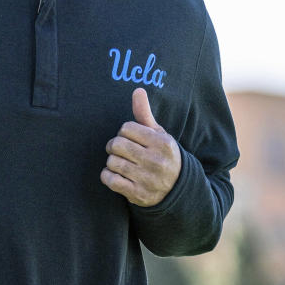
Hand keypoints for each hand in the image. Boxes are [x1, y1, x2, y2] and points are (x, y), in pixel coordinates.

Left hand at [100, 88, 180, 206]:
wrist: (176, 188)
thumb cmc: (162, 154)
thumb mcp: (158, 133)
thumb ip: (144, 113)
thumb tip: (137, 90)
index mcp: (162, 143)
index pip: (126, 128)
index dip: (124, 132)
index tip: (129, 137)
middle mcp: (156, 161)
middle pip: (117, 144)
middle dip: (114, 145)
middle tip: (118, 149)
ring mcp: (147, 179)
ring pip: (112, 162)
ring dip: (112, 161)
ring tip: (120, 162)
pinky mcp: (138, 194)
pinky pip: (111, 180)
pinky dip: (107, 176)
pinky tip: (114, 174)